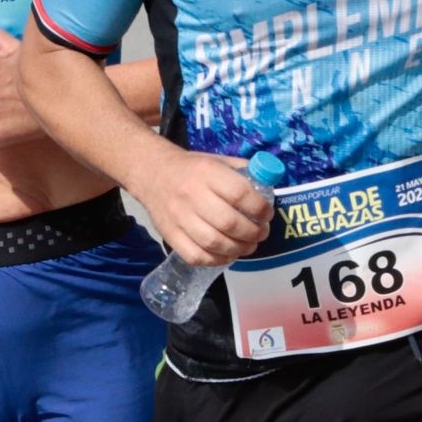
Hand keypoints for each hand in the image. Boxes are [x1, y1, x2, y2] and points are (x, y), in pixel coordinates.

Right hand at [134, 150, 274, 266]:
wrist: (152, 175)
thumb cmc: (191, 169)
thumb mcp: (217, 161)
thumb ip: (243, 172)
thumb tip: (269, 187)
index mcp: (206, 173)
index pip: (240, 194)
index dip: (260, 209)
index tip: (266, 214)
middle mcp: (191, 195)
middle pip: (229, 222)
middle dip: (253, 233)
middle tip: (260, 233)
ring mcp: (178, 217)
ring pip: (213, 242)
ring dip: (238, 249)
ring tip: (247, 245)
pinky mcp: (169, 235)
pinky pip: (196, 256)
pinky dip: (216, 260)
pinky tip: (226, 254)